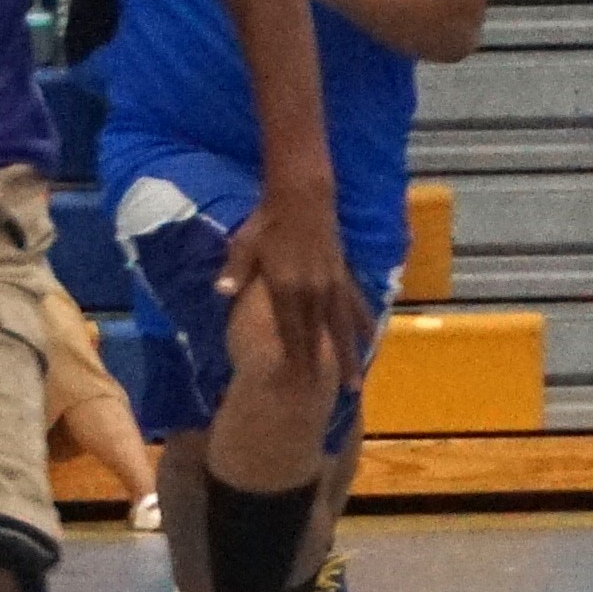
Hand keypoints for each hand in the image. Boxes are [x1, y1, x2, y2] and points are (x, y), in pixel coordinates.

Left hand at [220, 193, 372, 384]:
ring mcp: (333, 282)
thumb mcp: (244, 245)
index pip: (292, 330)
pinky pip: (356, 303)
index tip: (301, 384)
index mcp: (288, 286)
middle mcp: (315, 289)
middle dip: (329, 366)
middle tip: (340, 396)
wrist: (302, 196)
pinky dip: (363, 322)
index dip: (297, 358)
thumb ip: (235, 273)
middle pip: (323, 335)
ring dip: (352, 353)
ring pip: (345, 325)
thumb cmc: (266, 222)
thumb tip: (220, 292)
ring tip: (357, 381)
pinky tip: (372, 337)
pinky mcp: (343, 274)